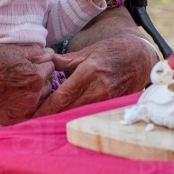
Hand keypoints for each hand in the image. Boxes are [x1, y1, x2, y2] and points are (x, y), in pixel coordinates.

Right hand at [0, 41, 56, 124]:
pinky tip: (15, 98)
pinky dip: (25, 107)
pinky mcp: (11, 120)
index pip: (51, 68)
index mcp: (36, 77)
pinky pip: (28, 114)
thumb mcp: (15, 50)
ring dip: (35, 94)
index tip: (31, 63)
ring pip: (40, 100)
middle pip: (48, 85)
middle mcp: (32, 97)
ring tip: (19, 86)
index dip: (41, 63)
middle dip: (40, 79)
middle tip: (24, 74)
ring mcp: (22, 111)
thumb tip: (51, 54)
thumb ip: (37, 53)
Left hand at [34, 33, 153, 117]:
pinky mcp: (112, 107)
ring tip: (46, 123)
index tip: (32, 114)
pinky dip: (78, 118)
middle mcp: (97, 90)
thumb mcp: (89, 51)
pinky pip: (90, 116)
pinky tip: (67, 120)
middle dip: (51, 116)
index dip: (46, 108)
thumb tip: (48, 62)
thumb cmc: (113, 51)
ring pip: (78, 115)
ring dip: (63, 118)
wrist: (141, 57)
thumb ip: (68, 60)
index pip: (62, 96)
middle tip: (33, 121)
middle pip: (68, 110)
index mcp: (88, 72)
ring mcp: (106, 100)